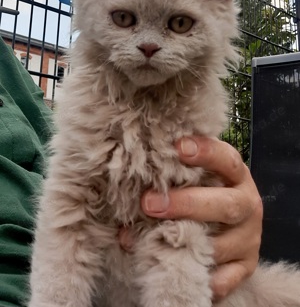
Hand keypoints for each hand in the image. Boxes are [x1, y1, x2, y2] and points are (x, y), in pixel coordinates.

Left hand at [138, 137, 262, 300]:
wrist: (232, 225)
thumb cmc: (206, 191)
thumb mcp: (199, 176)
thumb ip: (179, 170)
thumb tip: (136, 172)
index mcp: (237, 176)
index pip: (227, 160)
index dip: (205, 152)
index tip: (178, 148)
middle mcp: (248, 205)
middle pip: (226, 204)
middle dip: (186, 204)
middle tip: (149, 202)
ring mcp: (249, 239)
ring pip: (220, 246)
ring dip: (183, 244)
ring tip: (148, 240)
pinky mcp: (245, 268)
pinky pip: (223, 279)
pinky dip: (197, 276)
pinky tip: (172, 268)